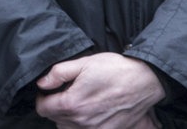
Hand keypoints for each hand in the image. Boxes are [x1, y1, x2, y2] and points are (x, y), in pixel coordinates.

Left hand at [35, 53, 163, 128]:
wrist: (144, 80)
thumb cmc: (115, 69)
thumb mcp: (83, 63)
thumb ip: (58, 73)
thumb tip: (42, 83)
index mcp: (73, 103)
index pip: (43, 109)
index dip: (42, 97)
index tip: (48, 90)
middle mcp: (82, 121)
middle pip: (55, 119)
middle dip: (55, 106)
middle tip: (65, 92)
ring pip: (68, 128)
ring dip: (67, 117)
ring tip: (77, 101)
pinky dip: (81, 124)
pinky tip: (89, 110)